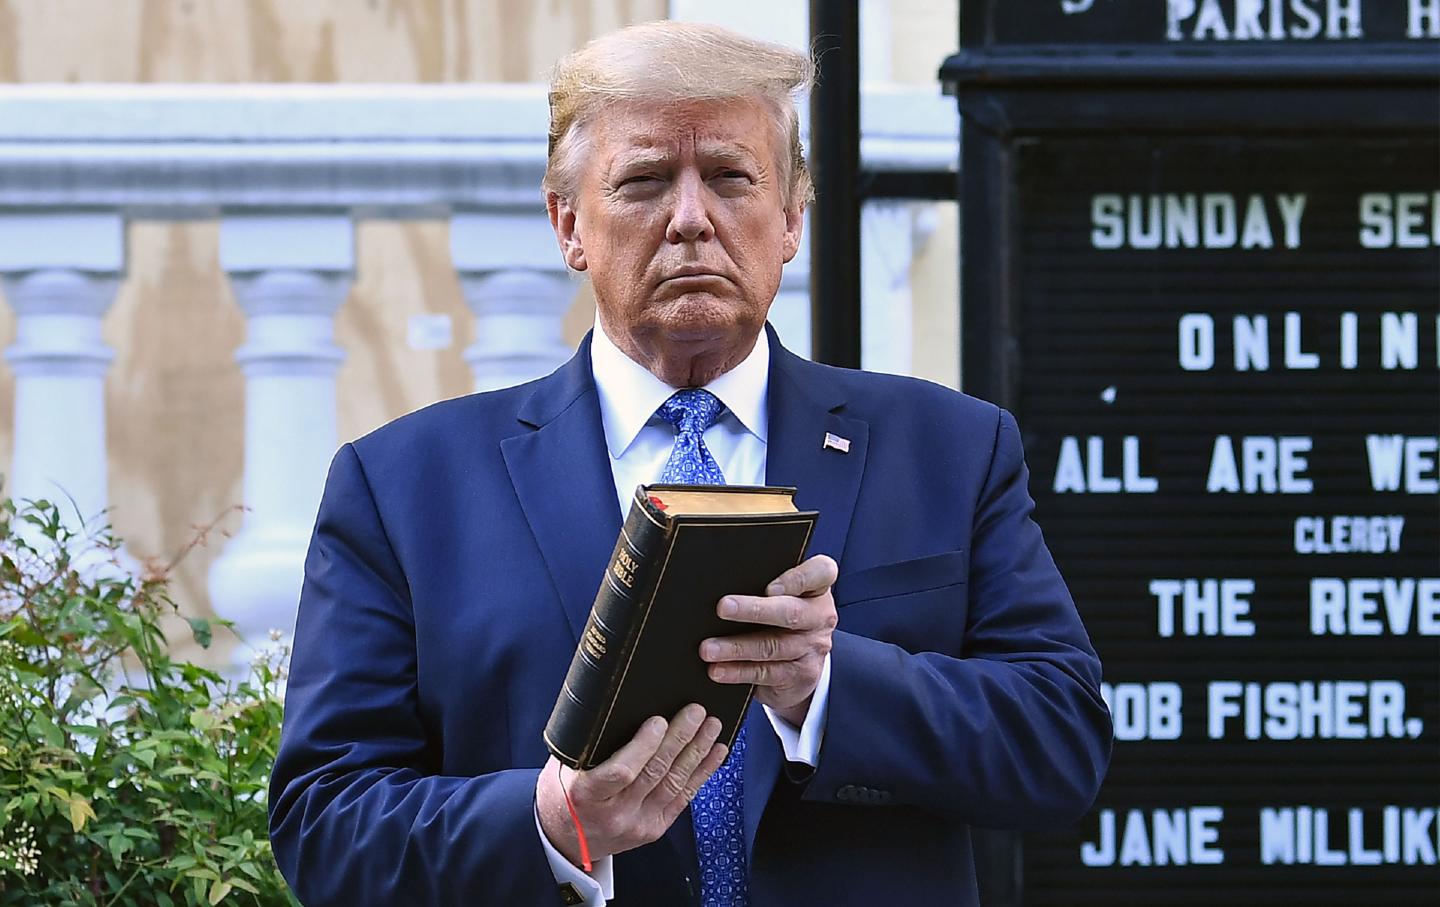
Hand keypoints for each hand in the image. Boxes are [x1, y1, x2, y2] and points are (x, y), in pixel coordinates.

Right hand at [536, 704, 726, 867]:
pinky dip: (701, 773)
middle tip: (696, 712)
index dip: (643, 746)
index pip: (621, 771)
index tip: (658, 720)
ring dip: (697, 751)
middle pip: (654, 773)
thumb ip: (589, 744)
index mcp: (587, 795)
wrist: (564, 840)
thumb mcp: (564, 766)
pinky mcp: (654, 829)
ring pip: (674, 783)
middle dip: (680, 738)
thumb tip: (619, 705)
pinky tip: (715, 753)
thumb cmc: (563, 794)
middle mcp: (614, 813)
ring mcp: (638, 824)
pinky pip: (682, 797)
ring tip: (711, 726)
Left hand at [701, 554, 838, 726]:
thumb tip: (720, 582)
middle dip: (754, 610)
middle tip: (722, 608)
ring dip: (736, 647)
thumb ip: (762, 585)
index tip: (769, 587)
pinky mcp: (800, 675)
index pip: (822, 572)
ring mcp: (812, 648)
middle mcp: (820, 616)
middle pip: (790, 612)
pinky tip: (718, 670)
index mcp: (817, 588)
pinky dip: (738, 672)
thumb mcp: (783, 596)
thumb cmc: (782, 617)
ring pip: (772, 646)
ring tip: (708, 648)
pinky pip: (766, 673)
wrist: (801, 664)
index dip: (798, 579)